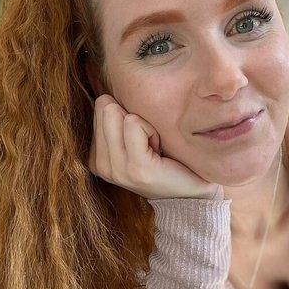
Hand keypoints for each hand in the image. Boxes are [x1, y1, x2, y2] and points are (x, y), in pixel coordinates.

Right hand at [88, 95, 222, 199]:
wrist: (192, 194)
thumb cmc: (167, 161)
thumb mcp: (136, 139)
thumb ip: (117, 119)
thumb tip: (106, 94)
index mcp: (97, 158)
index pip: (99, 108)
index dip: (127, 116)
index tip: (141, 141)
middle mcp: (101, 166)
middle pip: (105, 108)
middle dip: (133, 118)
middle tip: (150, 144)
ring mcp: (117, 170)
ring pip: (117, 113)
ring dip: (145, 125)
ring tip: (156, 149)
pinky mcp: (136, 168)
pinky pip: (134, 124)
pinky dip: (151, 130)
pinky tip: (160, 150)